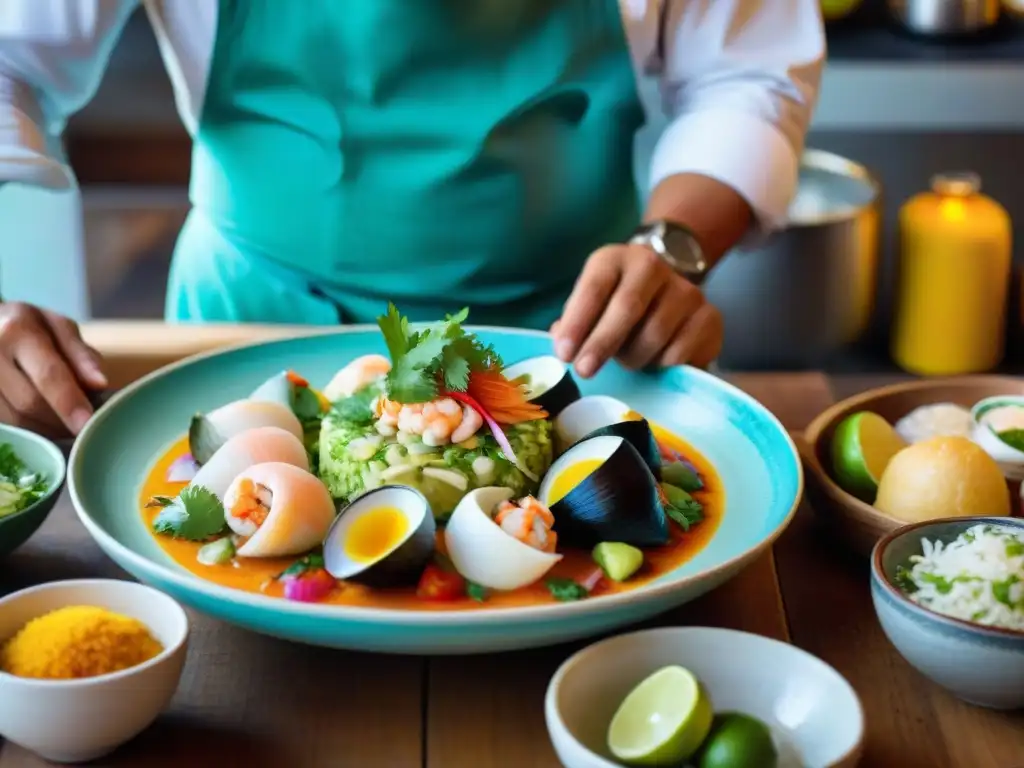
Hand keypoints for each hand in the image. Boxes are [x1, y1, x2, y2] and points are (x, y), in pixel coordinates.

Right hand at [0, 302, 106, 435]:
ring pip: (13, 419)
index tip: (87, 424)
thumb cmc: (29, 326)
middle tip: (83, 426)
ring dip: (44, 429)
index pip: (48, 374)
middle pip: (29, 402)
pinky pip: (3, 423)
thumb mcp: (59, 328)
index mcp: (18, 331)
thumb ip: (81, 355)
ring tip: (63, 424)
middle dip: (60, 420)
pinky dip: (26, 429)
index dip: (69, 402)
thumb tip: (100, 384)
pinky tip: (40, 423)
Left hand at [551, 244, 722, 377]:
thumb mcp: (592, 304)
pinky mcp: (710, 316)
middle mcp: (652, 266)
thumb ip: (574, 322)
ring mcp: (685, 290)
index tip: (565, 354)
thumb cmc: (616, 305)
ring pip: (654, 334)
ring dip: (633, 358)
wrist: (667, 290)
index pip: (594, 288)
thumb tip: (564, 343)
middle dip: (602, 343)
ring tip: (627, 361)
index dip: (578, 323)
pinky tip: (655, 362)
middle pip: (627, 307)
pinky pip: (679, 352)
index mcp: (615, 259)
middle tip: (585, 371)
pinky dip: (661, 365)